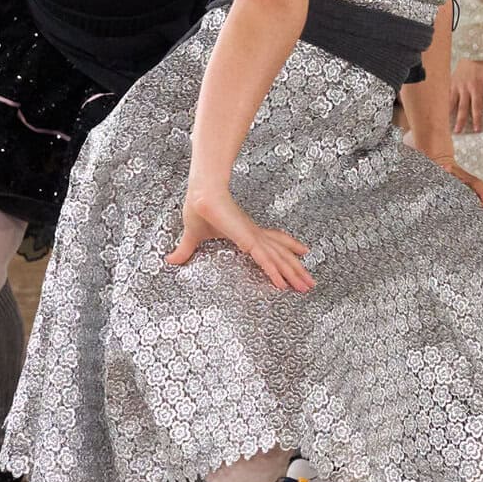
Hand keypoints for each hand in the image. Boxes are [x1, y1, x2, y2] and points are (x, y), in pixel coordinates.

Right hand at [168, 185, 313, 292]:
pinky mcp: (247, 239)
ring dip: (292, 274)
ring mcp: (253, 237)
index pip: (273, 242)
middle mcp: (255, 235)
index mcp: (247, 232)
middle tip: (311, 283)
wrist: (200, 195)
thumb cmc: (199, 210)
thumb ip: (187, 249)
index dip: (287, 249)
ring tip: (306, 286)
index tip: (302, 255)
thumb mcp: (193, 236)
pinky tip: (281, 283)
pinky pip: (264, 259)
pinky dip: (273, 271)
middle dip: (297, 269)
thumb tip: (171, 260)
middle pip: (282, 254)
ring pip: (278, 259)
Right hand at [450, 59, 482, 133]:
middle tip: (458, 132)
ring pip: (452, 102)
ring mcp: (457, 85)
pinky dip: (445, 103)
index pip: (477, 106)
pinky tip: (443, 111)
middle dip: (461, 120)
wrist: (473, 49)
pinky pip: (447, 94)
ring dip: (450, 114)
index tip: (477, 129)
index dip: (477, 118)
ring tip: (447, 124)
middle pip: (463, 108)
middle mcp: (465, 88)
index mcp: (476, 87)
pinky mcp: (452, 81)